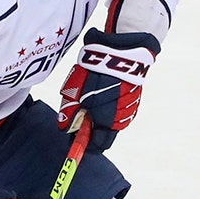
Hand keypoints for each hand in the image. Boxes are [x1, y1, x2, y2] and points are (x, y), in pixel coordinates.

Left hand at [58, 28, 159, 151]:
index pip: (96, 146)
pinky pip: (119, 109)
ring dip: (102, 115)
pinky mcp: (134, 98)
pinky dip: (111, 104)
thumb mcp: (75, 92)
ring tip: (93, 95)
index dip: (83, 143)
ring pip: (112, 120)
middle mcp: (121, 120)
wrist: (121, 53)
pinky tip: (105, 89)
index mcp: (106, 122)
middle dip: (92, 127)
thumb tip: (65, 129)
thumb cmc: (95, 73)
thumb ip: (69, 113)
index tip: (74, 137)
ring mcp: (130, 109)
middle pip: (104, 134)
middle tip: (81, 112)